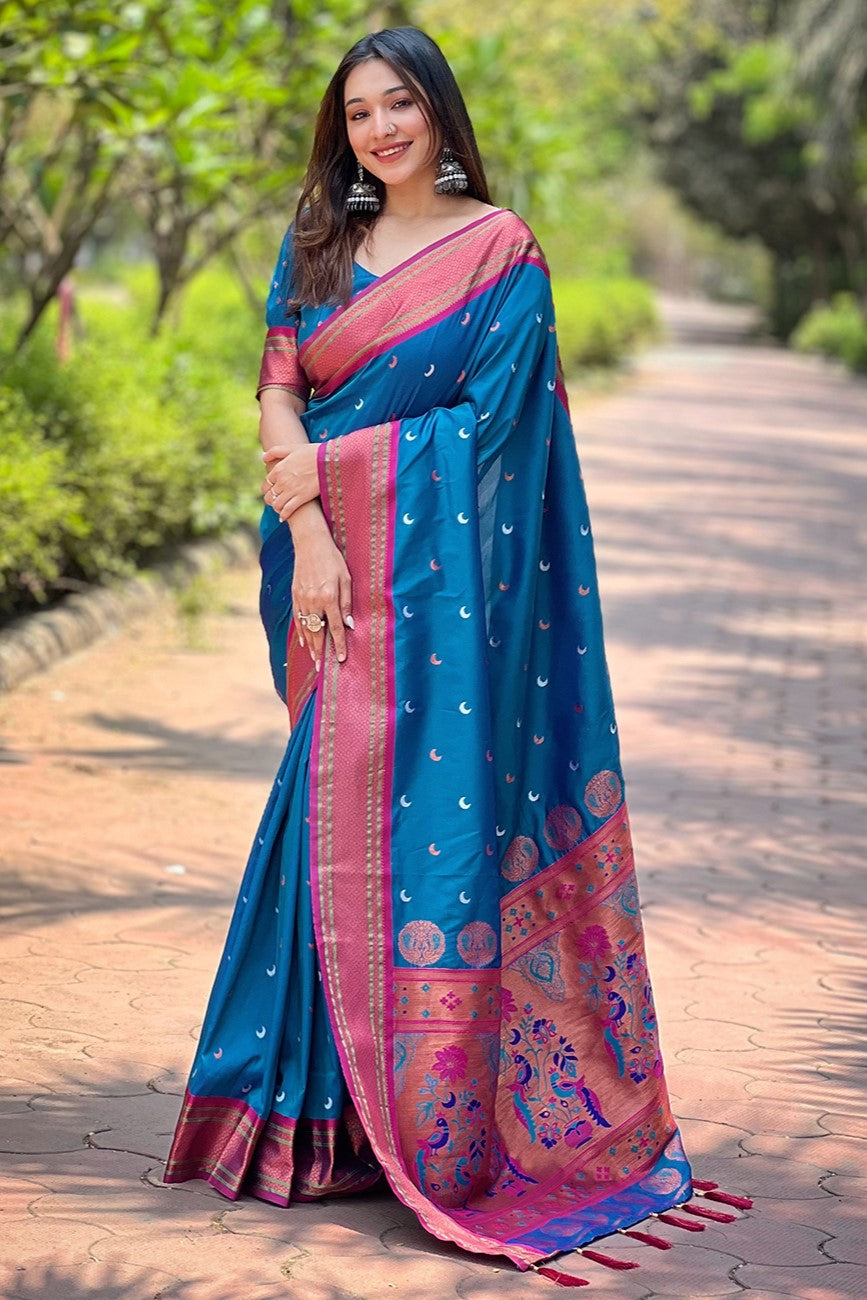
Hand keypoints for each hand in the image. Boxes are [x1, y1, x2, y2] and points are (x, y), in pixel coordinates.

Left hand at [262, 443, 319, 521]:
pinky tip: (283, 517)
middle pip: (270, 496)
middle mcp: (282, 481)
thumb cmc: (312, 452)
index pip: (266, 484)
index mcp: (278, 469)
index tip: (272, 491)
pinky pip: (288, 510)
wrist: (328, 460)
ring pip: (277, 504)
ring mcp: (291, 490)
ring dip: (277, 508)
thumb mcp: (291, 448)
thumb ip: (275, 452)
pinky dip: (284, 515)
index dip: (268, 489)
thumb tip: (263, 458)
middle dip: (271, 500)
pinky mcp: (301, 498)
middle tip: (276, 502)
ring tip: (280, 509)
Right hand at [290, 511, 353, 668]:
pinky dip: (301, 631)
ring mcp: (302, 599)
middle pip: (318, 632)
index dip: (339, 645)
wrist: (310, 543)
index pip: (335, 628)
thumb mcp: (346, 578)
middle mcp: (314, 601)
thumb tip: (349, 624)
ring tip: (314, 659)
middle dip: (321, 651)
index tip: (341, 659)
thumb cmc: (333, 559)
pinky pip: (298, 618)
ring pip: (307, 627)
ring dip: (311, 645)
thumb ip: (347, 602)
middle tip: (322, 667)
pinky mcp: (295, 595)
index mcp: (329, 597)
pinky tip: (305, 641)